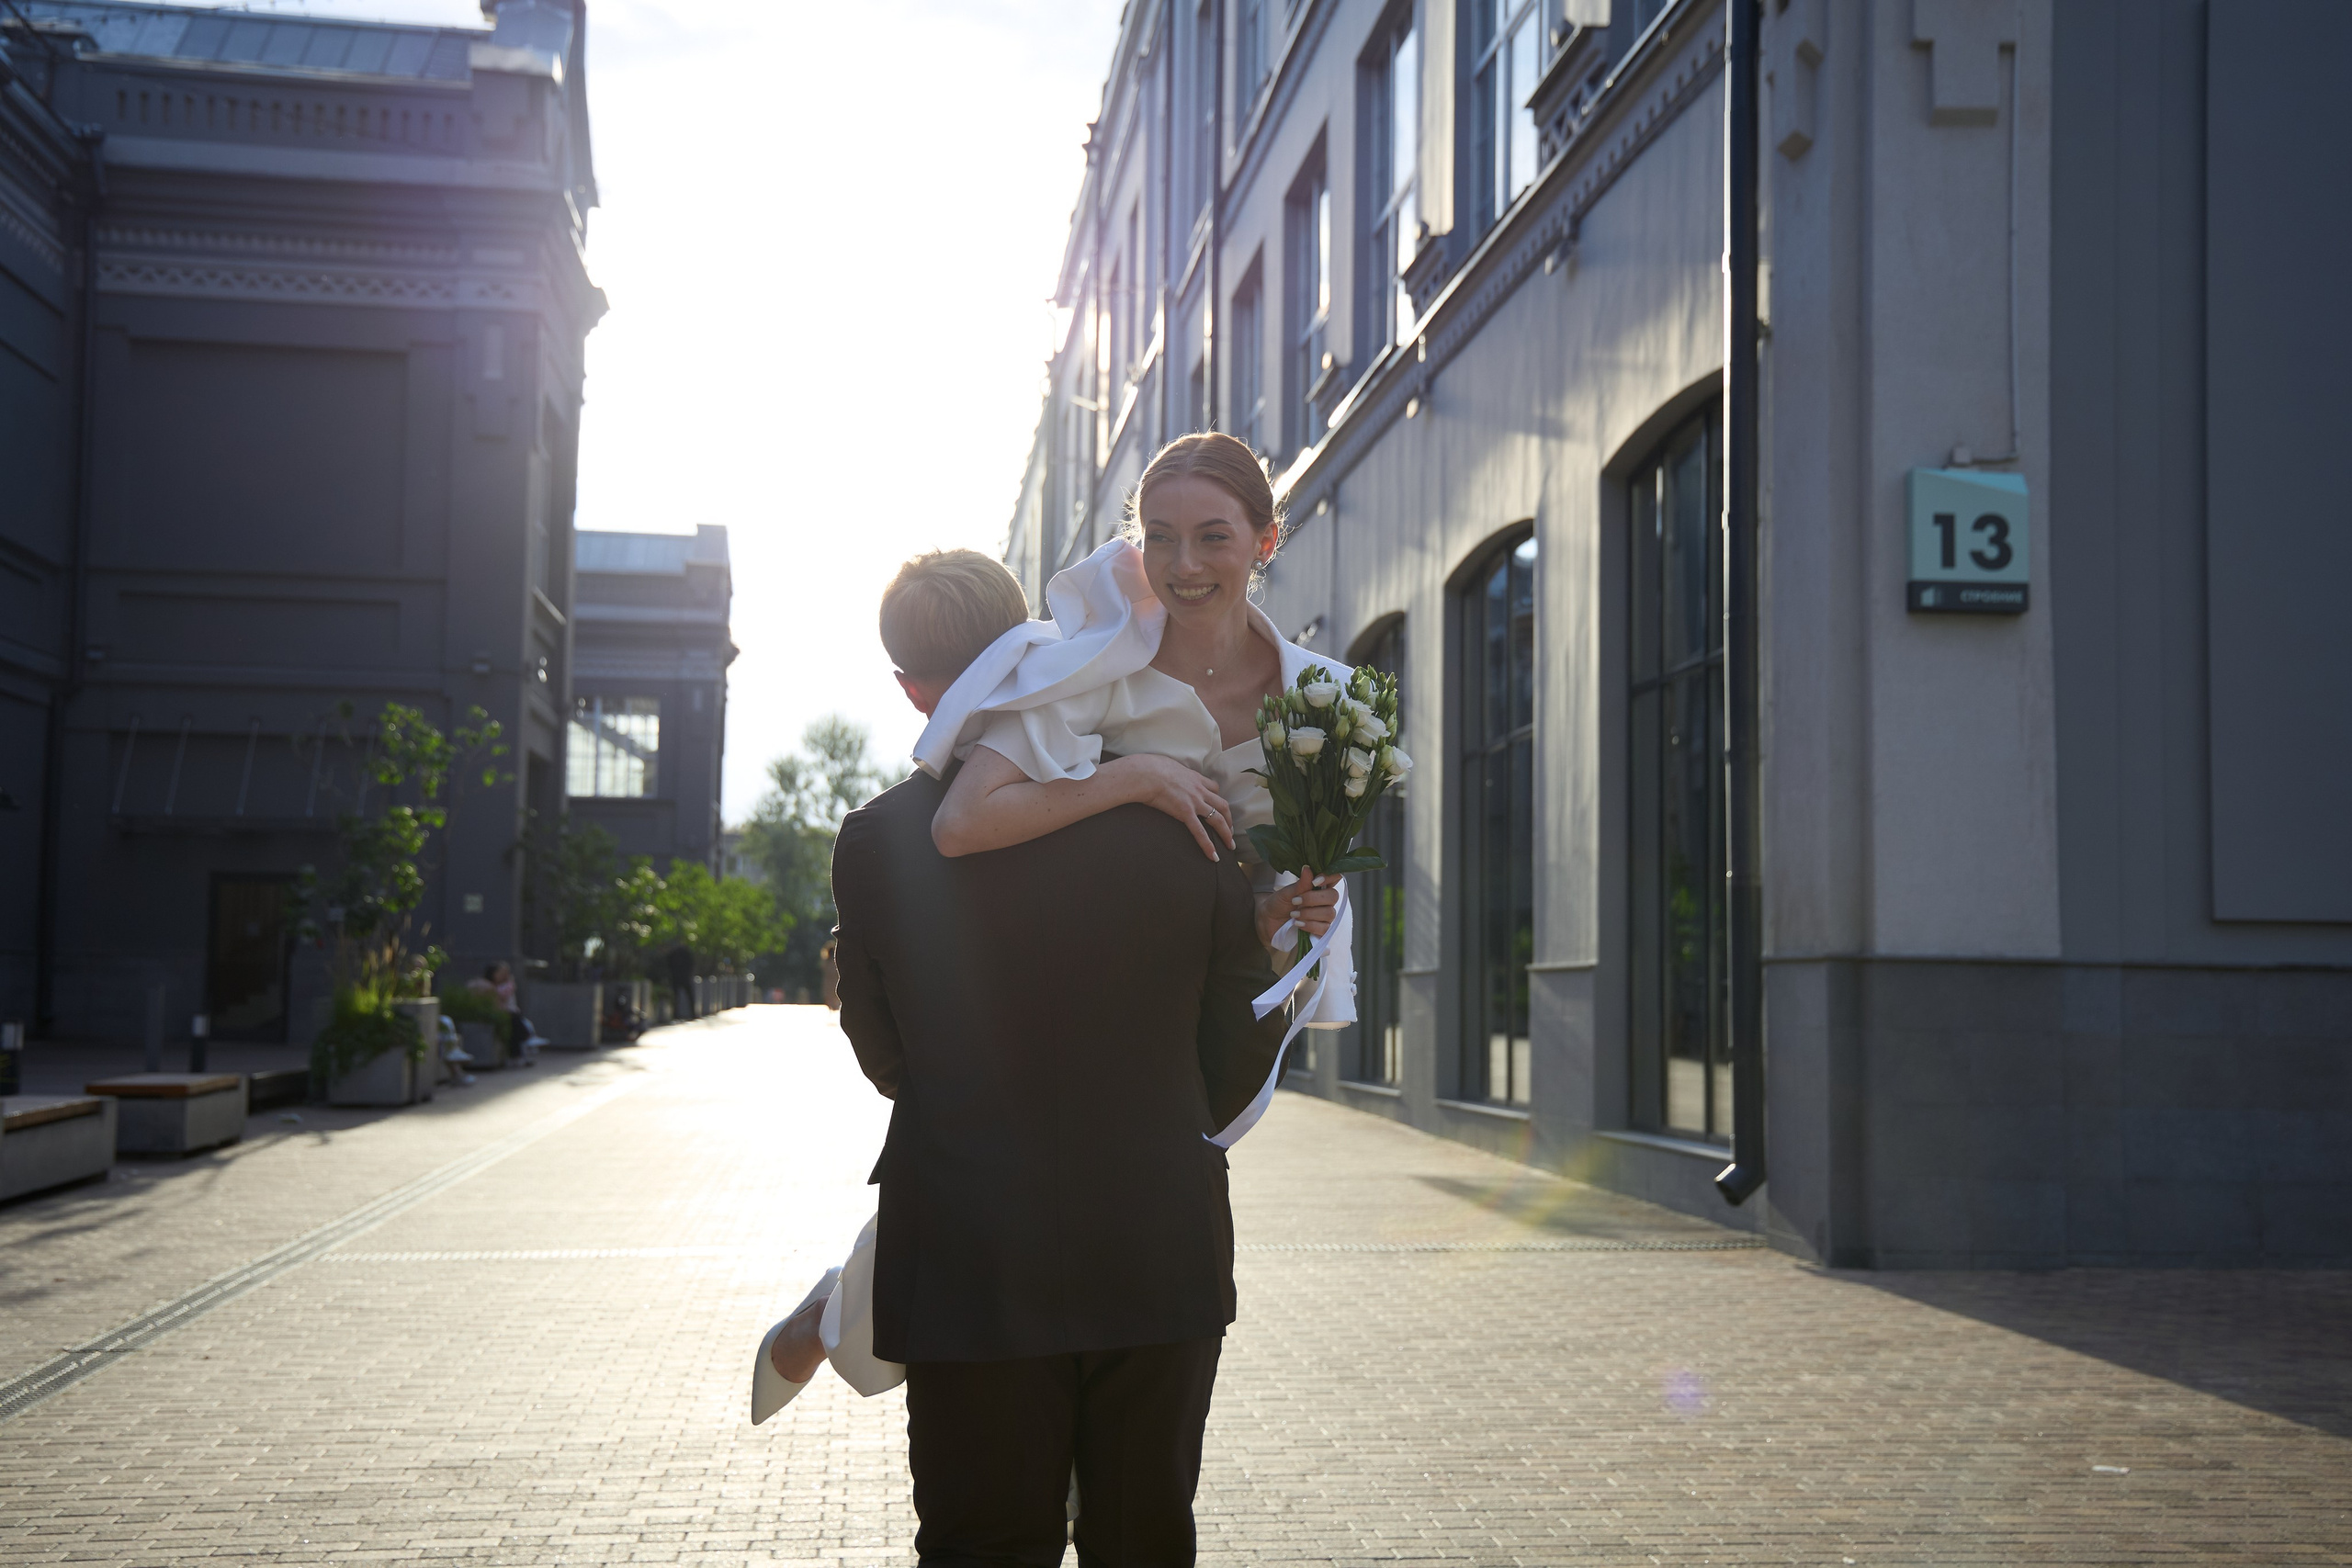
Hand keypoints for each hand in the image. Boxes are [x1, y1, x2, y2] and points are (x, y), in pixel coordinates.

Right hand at [1104, 754, 1234, 859]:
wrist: (1145, 773)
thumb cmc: (1150, 768)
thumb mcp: (1166, 766)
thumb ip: (1171, 773)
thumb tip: (1163, 774)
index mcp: (1194, 777)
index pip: (1213, 787)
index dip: (1217, 798)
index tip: (1218, 807)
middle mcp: (1199, 789)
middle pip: (1222, 804)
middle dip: (1229, 818)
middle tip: (1230, 830)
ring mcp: (1194, 801)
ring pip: (1218, 818)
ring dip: (1226, 832)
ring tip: (1229, 845)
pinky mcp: (1185, 812)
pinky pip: (1200, 832)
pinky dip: (1208, 845)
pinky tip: (1213, 856)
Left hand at [1257, 869, 1339, 950]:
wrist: (1269, 921)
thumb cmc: (1279, 904)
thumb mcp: (1286, 893)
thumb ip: (1300, 884)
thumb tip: (1307, 868)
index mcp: (1319, 886)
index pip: (1335, 877)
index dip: (1330, 877)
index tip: (1315, 881)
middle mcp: (1325, 900)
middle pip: (1333, 896)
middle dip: (1313, 899)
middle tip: (1295, 901)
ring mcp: (1325, 916)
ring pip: (1329, 913)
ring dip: (1309, 913)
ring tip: (1293, 914)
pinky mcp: (1321, 930)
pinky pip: (1324, 928)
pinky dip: (1310, 925)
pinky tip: (1298, 924)